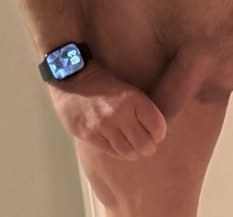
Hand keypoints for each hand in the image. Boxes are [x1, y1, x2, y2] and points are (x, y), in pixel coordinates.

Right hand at [47, 60, 166, 160]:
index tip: (157, 133)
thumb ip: (140, 108)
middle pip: (144, 144)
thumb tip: (155, 129)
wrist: (73, 79)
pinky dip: (120, 153)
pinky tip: (121, 147)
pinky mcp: (90, 136)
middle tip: (149, 145)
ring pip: (128, 152)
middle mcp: (120, 113)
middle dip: (149, 147)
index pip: (157, 126)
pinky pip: (112, 152)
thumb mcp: (127, 89)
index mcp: (133, 98)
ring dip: (135, 153)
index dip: (159, 133)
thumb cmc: (104, 82)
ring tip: (136, 149)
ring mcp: (104, 126)